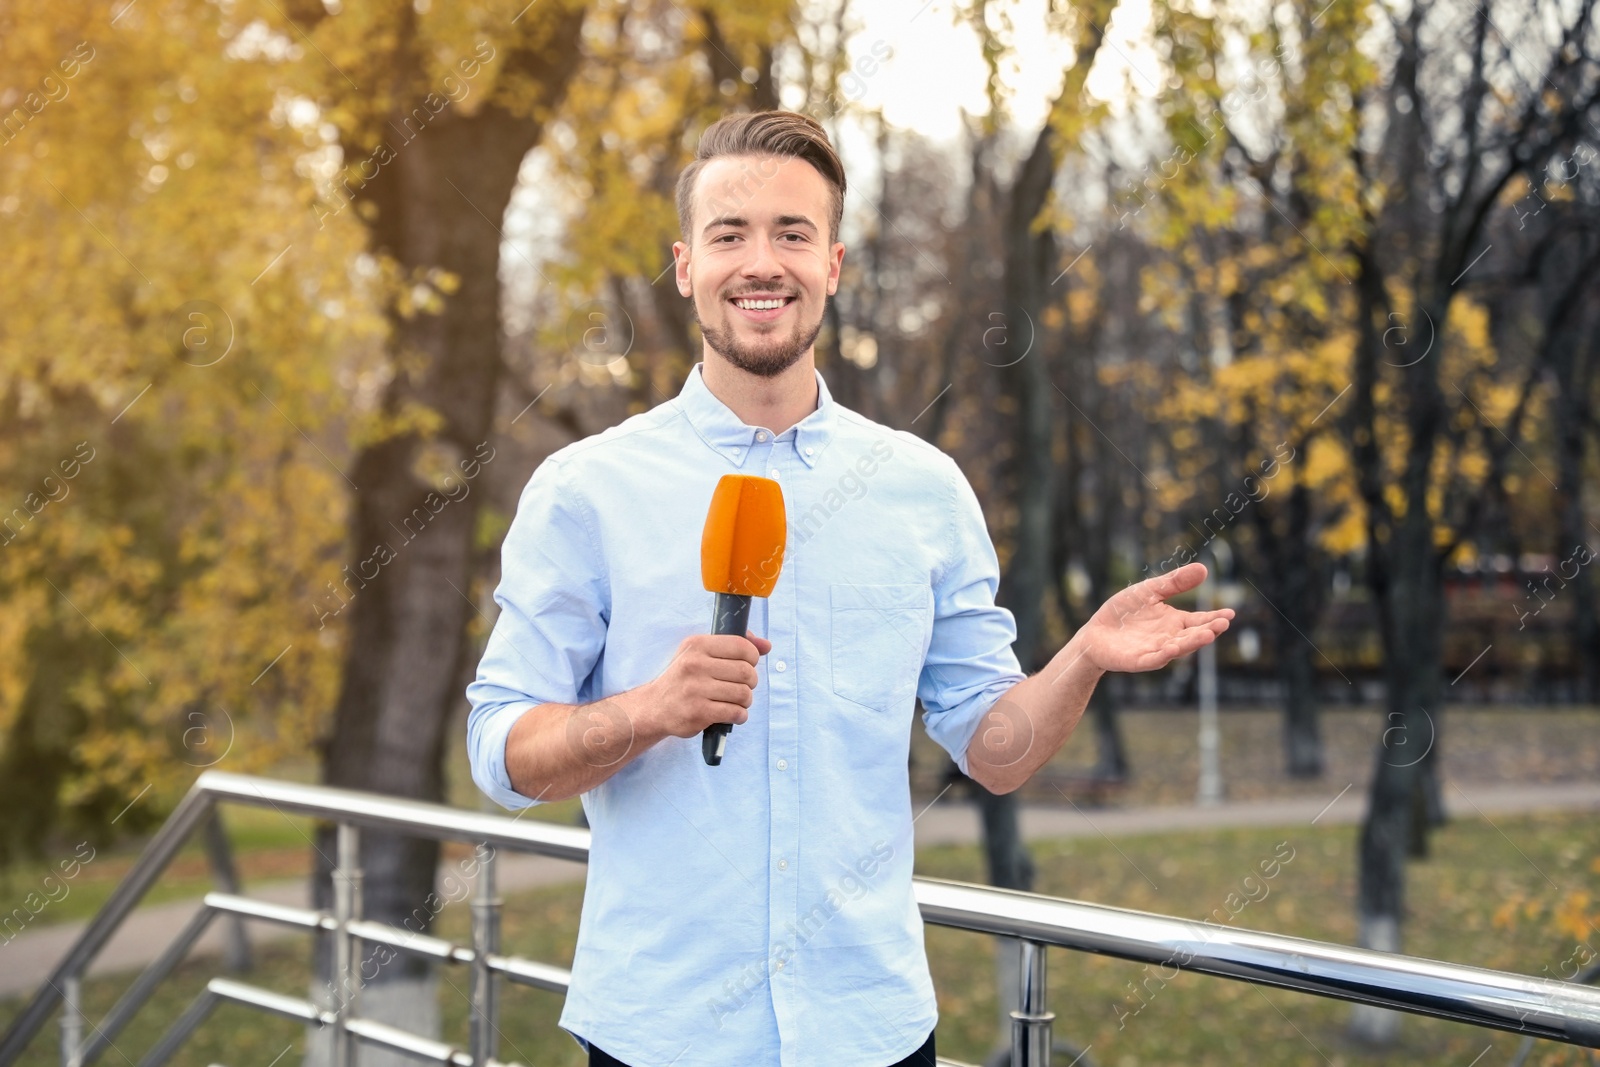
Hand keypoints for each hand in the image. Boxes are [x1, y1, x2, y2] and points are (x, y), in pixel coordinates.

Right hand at [643, 630, 771, 738]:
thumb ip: (734, 645)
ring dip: (746, 701)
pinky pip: (736, 713)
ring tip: (735, 701)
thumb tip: (766, 645)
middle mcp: (695, 665)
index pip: (742, 647)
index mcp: (697, 645)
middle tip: (741, 686)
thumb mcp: (701, 653)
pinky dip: (740, 715)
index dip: (753, 657)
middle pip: (746, 672)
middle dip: (751, 682)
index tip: (746, 665)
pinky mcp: (698, 713)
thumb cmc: (684, 678)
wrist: (654, 707)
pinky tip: (732, 714)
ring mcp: (696, 689)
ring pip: (744, 694)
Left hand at [1072, 562, 1233, 673]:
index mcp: (1175, 622)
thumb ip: (1174, 582)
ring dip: (1191, 643)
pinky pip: (1153, 659)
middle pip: (1192, 635)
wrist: (1095, 632)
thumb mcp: (1150, 591)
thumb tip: (1204, 568)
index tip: (1230, 614)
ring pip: (1177, 648)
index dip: (1214, 618)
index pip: (1199, 620)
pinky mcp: (1137, 660)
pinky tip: (1173, 647)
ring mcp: (1155, 651)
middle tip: (1223, 624)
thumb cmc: (1123, 612)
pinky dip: (1163, 654)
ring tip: (1207, 635)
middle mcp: (1170, 638)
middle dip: (1208, 630)